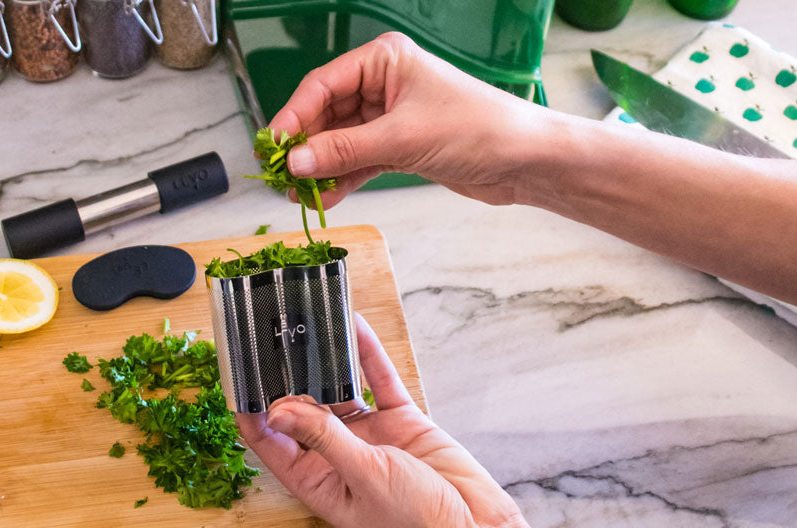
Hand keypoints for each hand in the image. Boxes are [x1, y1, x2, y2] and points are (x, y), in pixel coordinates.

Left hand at [237, 314, 554, 527]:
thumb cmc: (417, 527)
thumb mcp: (363, 477)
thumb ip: (323, 438)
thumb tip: (278, 408)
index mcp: (316, 480)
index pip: (270, 440)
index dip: (252, 410)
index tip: (236, 376)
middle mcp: (337, 454)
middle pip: (302, 407)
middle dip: (287, 375)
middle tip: (270, 337)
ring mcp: (370, 435)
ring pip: (339, 387)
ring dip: (325, 359)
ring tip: (306, 324)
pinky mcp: (401, 420)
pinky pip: (379, 379)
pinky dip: (367, 354)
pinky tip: (354, 327)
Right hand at [270, 32, 557, 207]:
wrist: (524, 161)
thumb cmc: (478, 128)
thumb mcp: (402, 138)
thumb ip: (344, 150)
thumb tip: (295, 162)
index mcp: (384, 61)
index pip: (322, 85)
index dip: (293, 117)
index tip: (272, 146)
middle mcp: (384, 84)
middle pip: (326, 114)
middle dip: (305, 147)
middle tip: (281, 174)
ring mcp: (391, 116)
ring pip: (340, 141)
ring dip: (321, 168)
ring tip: (299, 193)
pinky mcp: (399, 146)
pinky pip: (358, 160)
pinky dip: (342, 179)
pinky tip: (325, 198)